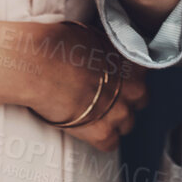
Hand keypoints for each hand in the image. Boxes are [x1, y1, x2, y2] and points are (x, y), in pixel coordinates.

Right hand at [26, 20, 148, 151]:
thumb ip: (107, 50)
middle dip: (123, 99)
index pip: (141, 75)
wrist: (39, 65)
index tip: (113, 80)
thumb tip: (104, 54)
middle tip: (102, 96)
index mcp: (132, 61)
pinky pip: (111, 143)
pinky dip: (99, 138)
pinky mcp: (104, 132)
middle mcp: (134, 87)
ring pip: (127, 124)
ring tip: (91, 112)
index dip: (125, 79)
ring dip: (112, 119)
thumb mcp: (93, 37)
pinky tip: (86, 128)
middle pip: (139, 101)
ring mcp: (120, 112)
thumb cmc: (60, 46)